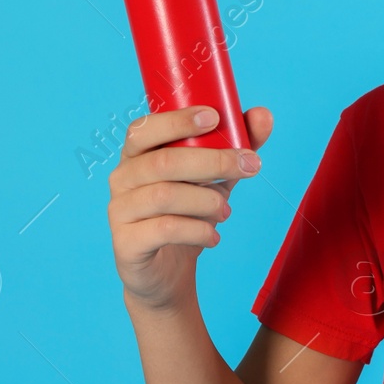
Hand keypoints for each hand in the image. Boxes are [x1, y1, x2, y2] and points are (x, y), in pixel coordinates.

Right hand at [107, 105, 274, 311]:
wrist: (168, 269)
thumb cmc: (188, 212)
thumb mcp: (216, 178)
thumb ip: (237, 146)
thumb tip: (263, 115)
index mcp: (138, 154)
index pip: (145, 129)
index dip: (177, 120)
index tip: (215, 117)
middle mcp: (123, 178)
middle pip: (163, 162)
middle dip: (213, 161)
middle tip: (250, 166)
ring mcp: (120, 210)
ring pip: (165, 196)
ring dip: (207, 201)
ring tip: (226, 210)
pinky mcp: (126, 243)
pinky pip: (164, 229)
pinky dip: (198, 231)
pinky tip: (213, 236)